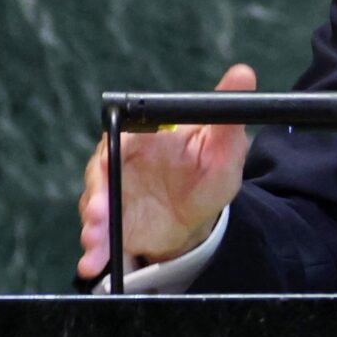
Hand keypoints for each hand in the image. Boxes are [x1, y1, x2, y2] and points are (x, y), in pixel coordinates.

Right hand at [76, 63, 255, 279]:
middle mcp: (120, 163)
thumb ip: (226, 115)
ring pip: (95, 205)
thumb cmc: (209, 173)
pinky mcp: (110, 222)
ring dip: (93, 225)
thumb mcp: (224, 148)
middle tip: (100, 214)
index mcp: (143, 137)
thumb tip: (243, 73)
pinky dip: (95, 249)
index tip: (107, 168)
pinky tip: (92, 262)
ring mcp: (111, 194)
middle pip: (99, 174)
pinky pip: (98, 234)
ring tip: (96, 243)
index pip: (120, 138)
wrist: (199, 216)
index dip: (111, 153)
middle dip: (97, 195)